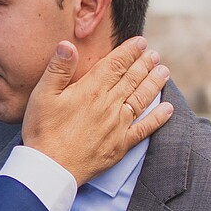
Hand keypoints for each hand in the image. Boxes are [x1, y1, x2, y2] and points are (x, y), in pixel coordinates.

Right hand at [21, 38, 172, 183]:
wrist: (50, 168)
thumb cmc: (42, 130)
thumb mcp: (42, 95)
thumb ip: (57, 68)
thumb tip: (68, 44)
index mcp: (91, 90)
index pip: (115, 64)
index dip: (129, 51)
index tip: (140, 42)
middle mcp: (109, 105)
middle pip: (132, 79)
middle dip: (145, 64)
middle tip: (154, 55)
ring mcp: (118, 126)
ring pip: (141, 99)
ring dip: (154, 84)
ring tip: (164, 72)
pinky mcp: (120, 145)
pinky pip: (144, 129)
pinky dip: (158, 118)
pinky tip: (168, 109)